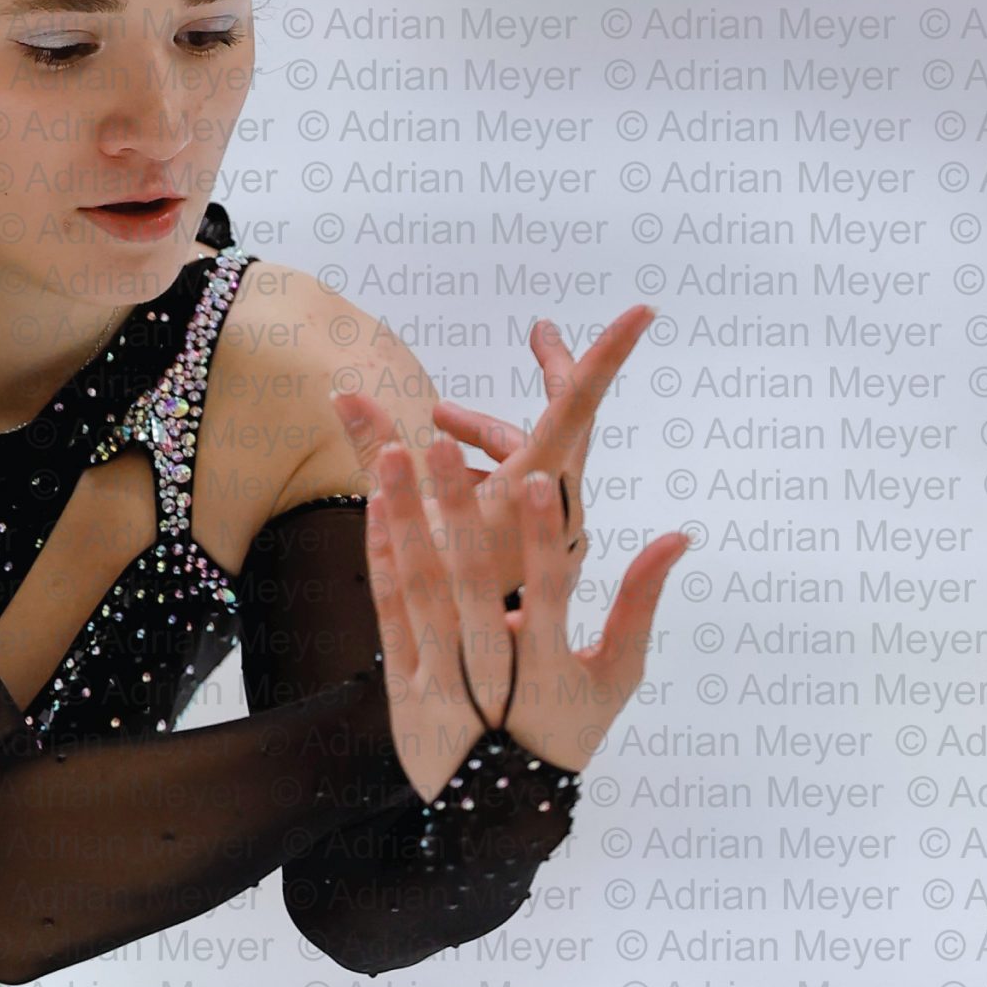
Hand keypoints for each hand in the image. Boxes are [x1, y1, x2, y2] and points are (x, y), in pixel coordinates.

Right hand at [338, 306, 654, 594]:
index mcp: (532, 487)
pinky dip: (495, 463)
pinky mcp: (546, 535)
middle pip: (565, 416)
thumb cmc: (439, 596)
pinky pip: (530, 480)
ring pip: (537, 451)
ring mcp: (555, 519)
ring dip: (491, 431)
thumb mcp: (404, 510)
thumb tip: (342, 391)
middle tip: (539, 330)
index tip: (643, 311)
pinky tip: (451, 474)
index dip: (606, 355)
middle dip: (549, 371)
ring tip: (438, 423)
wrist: (478, 675)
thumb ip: (375, 446)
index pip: (576, 406)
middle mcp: (555, 500)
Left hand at [360, 434, 681, 786]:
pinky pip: (388, 614)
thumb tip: (678, 535)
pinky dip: (382, 561)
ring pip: (417, 591)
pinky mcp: (400, 686)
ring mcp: (438, 680)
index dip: (542, 540)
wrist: (494, 815)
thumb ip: (639, 604)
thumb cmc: (566, 732)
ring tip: (393, 457)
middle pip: (467, 584)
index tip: (536, 480)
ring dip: (405, 521)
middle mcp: (488, 674)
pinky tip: (377, 507)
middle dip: (454, 512)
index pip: (548, 596)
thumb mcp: (615, 678)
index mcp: (547, 671)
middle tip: (438, 444)